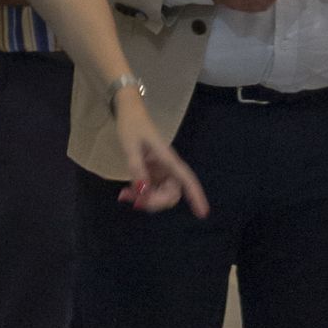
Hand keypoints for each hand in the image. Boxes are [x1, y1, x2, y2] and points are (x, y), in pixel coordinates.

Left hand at [112, 90, 209, 218]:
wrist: (128, 113)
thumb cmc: (132, 126)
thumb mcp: (131, 147)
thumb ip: (137, 169)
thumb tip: (143, 191)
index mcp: (168, 158)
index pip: (186, 179)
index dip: (196, 196)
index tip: (202, 214)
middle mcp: (168, 168)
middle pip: (171, 195)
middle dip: (155, 202)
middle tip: (134, 200)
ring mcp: (160, 172)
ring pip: (160, 196)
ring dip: (146, 201)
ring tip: (125, 195)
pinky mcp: (152, 174)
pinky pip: (150, 191)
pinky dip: (139, 196)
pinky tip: (126, 193)